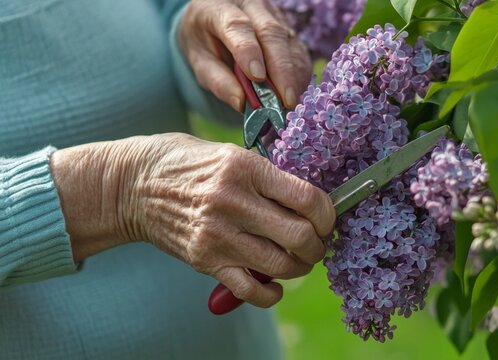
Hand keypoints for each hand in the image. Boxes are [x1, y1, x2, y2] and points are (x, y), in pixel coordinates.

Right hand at [50, 134, 334, 306]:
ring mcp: (218, 236)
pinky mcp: (206, 261)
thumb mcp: (229, 152)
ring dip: (300, 267)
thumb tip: (309, 200)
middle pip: (300, 236)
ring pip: (281, 265)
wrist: (130, 185)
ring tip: (298, 259)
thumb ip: (267, 176)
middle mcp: (234, 203)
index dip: (328, 214)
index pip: (308, 199)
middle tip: (317, 242)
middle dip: (318, 244)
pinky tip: (275, 285)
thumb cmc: (184, 162)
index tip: (327, 219)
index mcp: (246, 169)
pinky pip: (251, 290)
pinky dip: (271, 293)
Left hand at [178, 0, 311, 109]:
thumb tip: (241, 103)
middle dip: (281, 70)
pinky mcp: (287, 26)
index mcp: (218, 7)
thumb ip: (217, 80)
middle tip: (286, 100)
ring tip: (290, 102)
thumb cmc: (204, 41)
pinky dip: (299, 74)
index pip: (237, 26)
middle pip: (271, 33)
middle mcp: (249, 5)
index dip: (249, 52)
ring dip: (293, 75)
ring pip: (289, 42)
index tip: (257, 78)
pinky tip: (295, 92)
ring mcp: (272, 13)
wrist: (213, 21)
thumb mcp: (199, 61)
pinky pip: (298, 50)